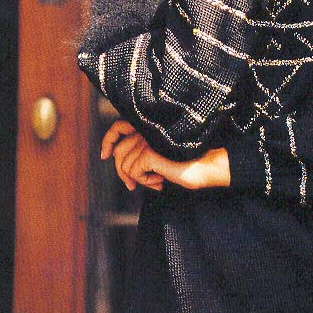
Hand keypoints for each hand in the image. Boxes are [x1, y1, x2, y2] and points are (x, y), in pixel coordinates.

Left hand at [101, 120, 230, 191]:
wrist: (209, 166)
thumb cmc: (189, 163)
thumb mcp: (161, 156)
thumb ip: (143, 153)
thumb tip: (119, 164)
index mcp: (149, 125)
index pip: (118, 127)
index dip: (108, 141)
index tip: (104, 155)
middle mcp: (147, 128)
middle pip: (118, 152)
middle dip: (122, 172)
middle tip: (132, 186)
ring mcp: (148, 139)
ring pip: (125, 165)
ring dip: (139, 179)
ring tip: (158, 181)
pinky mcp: (149, 151)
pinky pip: (134, 172)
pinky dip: (145, 181)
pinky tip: (160, 181)